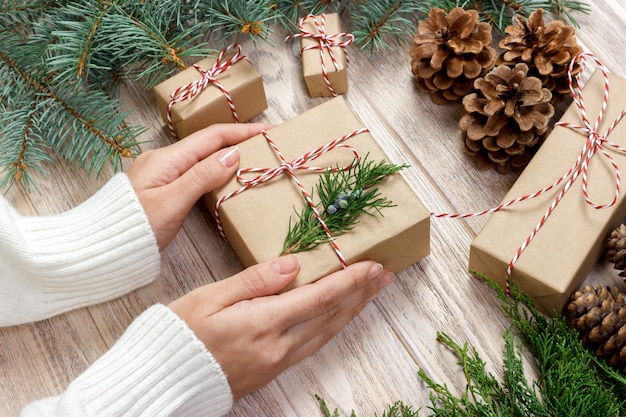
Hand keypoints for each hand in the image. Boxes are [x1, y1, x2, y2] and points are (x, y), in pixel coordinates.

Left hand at [127, 123, 269, 249]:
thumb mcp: (171, 203)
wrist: (100, 247)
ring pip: (202, 157)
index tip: (269, 132)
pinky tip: (225, 177)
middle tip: (266, 145)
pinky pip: (194, 170)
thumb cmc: (134, 228)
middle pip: (208, 144)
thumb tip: (233, 154)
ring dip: (228, 155)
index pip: (213, 137)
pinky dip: (215, 169)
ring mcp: (161, 173)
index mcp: (167, 158)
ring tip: (252, 159)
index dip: (243, 132)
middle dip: (238, 141)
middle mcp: (164, 160)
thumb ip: (202, 177)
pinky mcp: (161, 187)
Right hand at [168, 255, 393, 398]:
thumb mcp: (210, 298)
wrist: (165, 380)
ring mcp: (277, 361)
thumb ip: (254, 281)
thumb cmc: (180, 334)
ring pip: (326, 333)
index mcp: (263, 323)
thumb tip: (293, 265)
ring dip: (352, 311)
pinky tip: (338, 318)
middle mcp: (278, 346)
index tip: (373, 266)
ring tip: (370, 293)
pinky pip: (313, 345)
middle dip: (360, 294)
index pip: (319, 298)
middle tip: (384, 275)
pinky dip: (332, 327)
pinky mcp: (272, 370)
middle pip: (330, 316)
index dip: (350, 281)